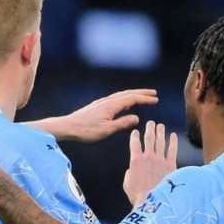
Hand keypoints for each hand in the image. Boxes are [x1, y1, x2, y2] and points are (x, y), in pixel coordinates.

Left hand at [44, 89, 158, 142]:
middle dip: (141, 93)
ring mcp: (102, 102)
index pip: (132, 99)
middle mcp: (107, 101)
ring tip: (143, 97)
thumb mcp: (107, 130)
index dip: (145, 98)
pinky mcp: (98, 106)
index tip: (156, 99)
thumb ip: (122, 123)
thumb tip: (136, 118)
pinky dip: (125, 99)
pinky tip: (125, 104)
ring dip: (134, 95)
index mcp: (111, 105)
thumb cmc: (86, 131)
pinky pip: (116, 99)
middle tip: (154, 94)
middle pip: (128, 94)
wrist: (68, 127)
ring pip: (121, 95)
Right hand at [124, 121, 177, 205]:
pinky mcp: (170, 165)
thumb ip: (129, 173)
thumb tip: (132, 170)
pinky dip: (173, 142)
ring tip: (160, 126)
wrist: (152, 200)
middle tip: (150, 123)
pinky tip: (173, 136)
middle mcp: (148, 157)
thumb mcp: (127, 183)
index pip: (134, 143)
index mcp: (135, 160)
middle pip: (149, 138)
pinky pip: (172, 150)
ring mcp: (160, 160)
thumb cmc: (137, 195)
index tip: (135, 132)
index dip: (134, 136)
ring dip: (160, 132)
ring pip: (160, 142)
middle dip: (149, 129)